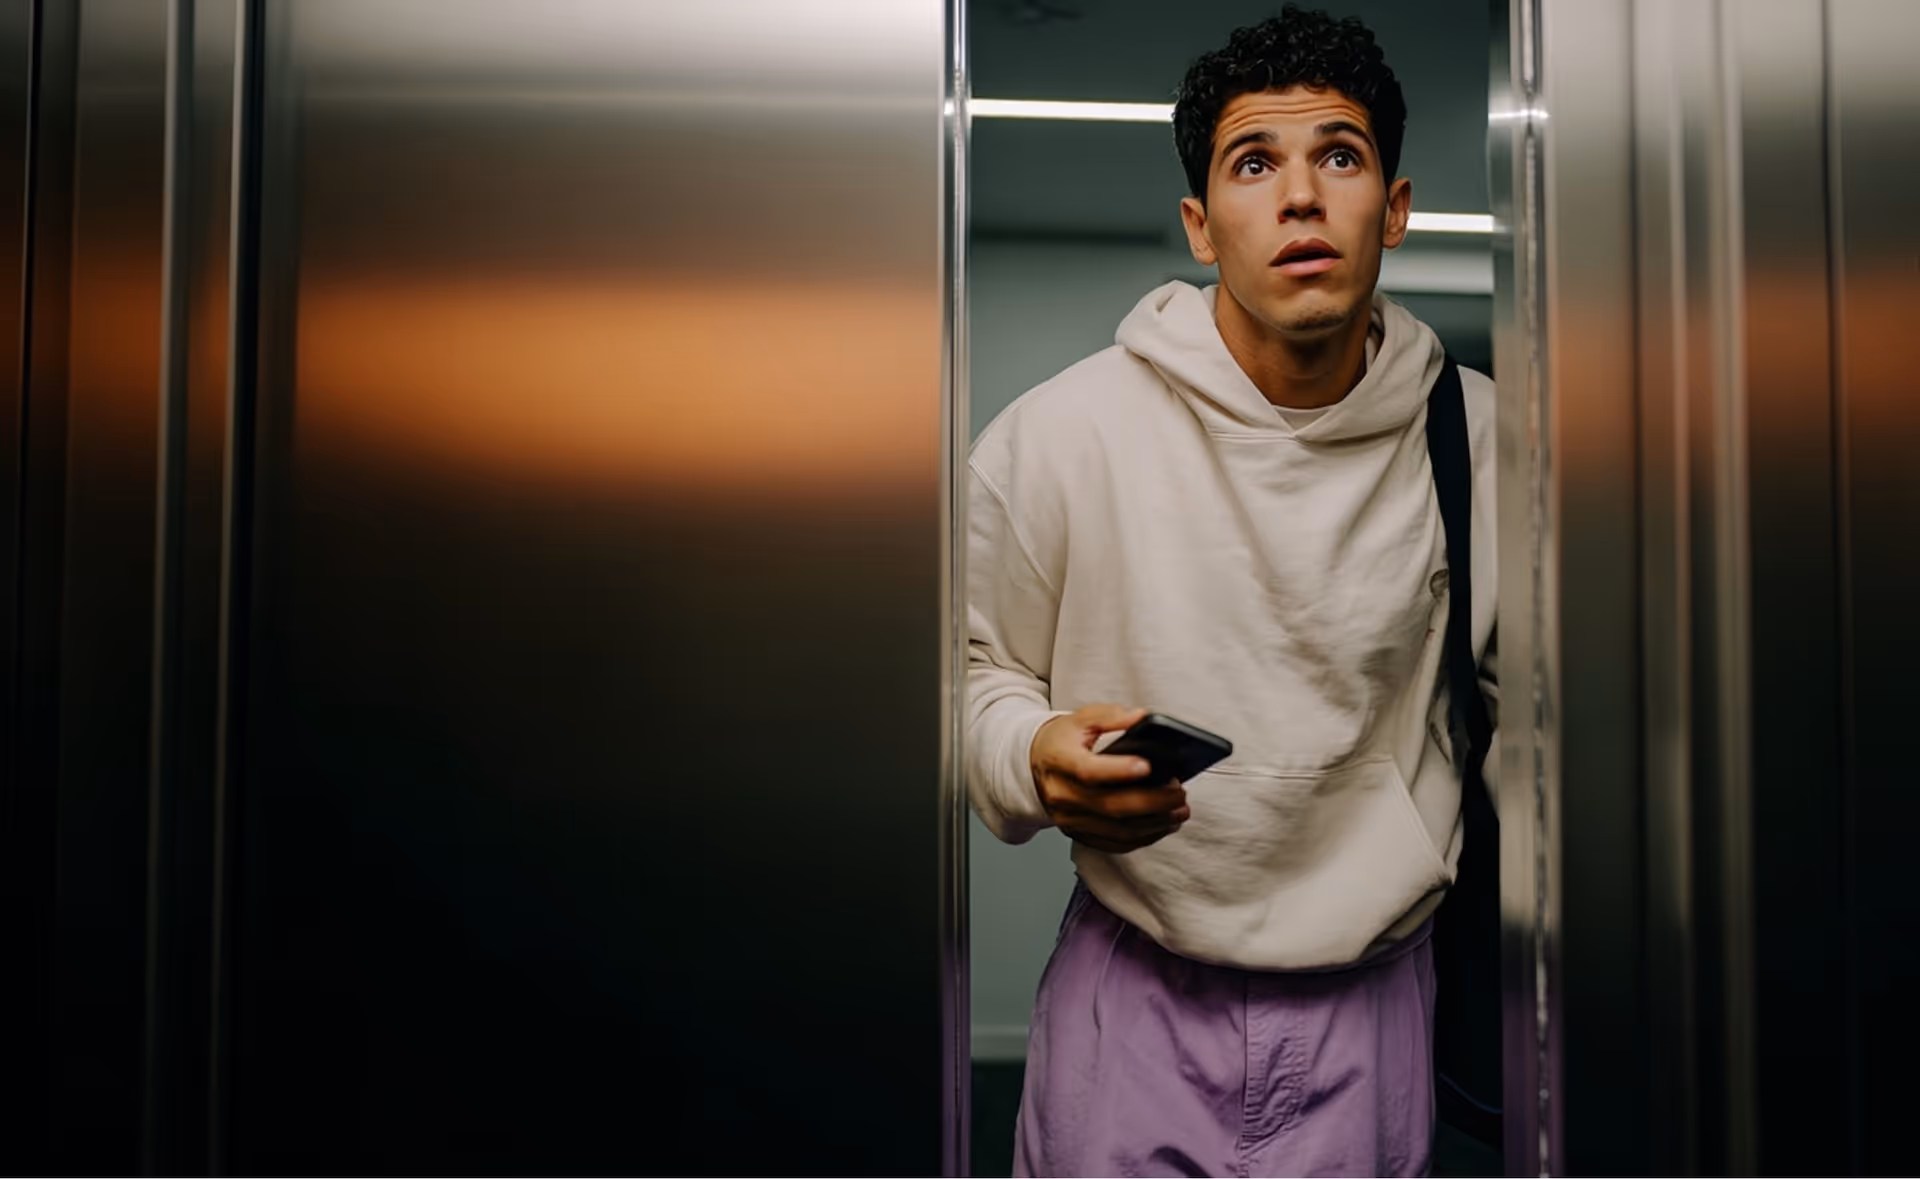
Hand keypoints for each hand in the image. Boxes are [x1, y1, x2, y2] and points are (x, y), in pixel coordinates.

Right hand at [1030, 705, 1189, 853]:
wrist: (1034, 766)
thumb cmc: (1061, 741)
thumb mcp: (1080, 719)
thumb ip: (1110, 715)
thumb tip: (1141, 717)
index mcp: (1059, 760)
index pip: (1088, 771)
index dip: (1118, 770)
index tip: (1148, 766)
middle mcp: (1062, 794)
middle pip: (1110, 806)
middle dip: (1151, 802)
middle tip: (1179, 793)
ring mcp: (1069, 819)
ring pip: (1117, 830)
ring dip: (1154, 824)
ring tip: (1180, 811)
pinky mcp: (1078, 834)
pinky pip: (1115, 843)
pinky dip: (1143, 837)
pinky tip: (1163, 824)